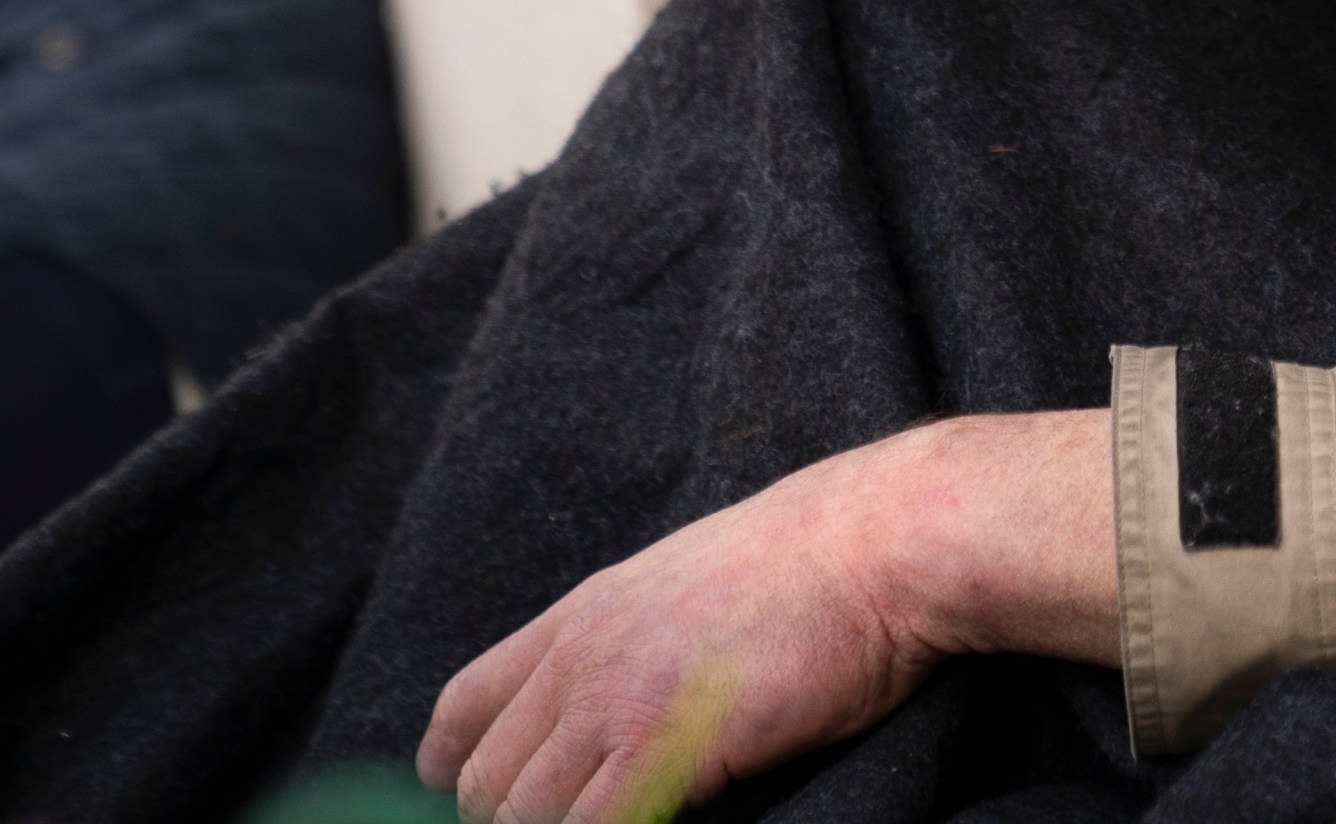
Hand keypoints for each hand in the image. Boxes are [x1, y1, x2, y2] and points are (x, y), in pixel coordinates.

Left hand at [417, 409, 1113, 823]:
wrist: (881, 540)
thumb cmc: (814, 563)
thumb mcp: (689, 581)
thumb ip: (635, 637)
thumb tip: (622, 698)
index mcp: (583, 614)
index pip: (463, 708)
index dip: (455, 769)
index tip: (473, 801)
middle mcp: (580, 657)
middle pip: (485, 782)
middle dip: (511, 823)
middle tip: (567, 823)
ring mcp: (616, 703)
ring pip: (523, 817)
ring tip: (618, 819)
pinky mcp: (666, 747)